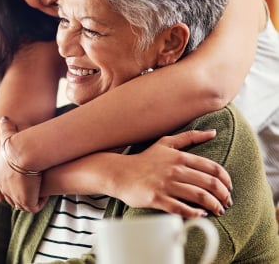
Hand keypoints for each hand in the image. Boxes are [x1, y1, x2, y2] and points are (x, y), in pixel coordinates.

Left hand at [0, 116, 46, 212]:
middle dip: (21, 197)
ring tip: (40, 192)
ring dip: (31, 199)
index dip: (8, 190)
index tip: (20, 186)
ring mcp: (13, 197)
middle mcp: (3, 188)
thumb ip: (6, 128)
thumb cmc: (17, 144)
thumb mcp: (8, 135)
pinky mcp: (26, 201)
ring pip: (22, 205)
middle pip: (10, 200)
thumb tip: (5, 118)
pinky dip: (40, 202)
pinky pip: (34, 207)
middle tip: (32, 191)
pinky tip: (46, 194)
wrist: (23, 153)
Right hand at [110, 130, 232, 217]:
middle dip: (223, 196)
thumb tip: (213, 132)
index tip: (228, 188)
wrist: (119, 173)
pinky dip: (194, 213)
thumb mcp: (166, 143)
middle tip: (226, 203)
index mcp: (179, 156)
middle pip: (209, 184)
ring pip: (199, 196)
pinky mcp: (156, 198)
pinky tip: (200, 215)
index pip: (213, 169)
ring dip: (213, 206)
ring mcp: (165, 184)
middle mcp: (174, 170)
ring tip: (218, 211)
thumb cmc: (144, 160)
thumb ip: (190, 137)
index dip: (226, 180)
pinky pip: (181, 208)